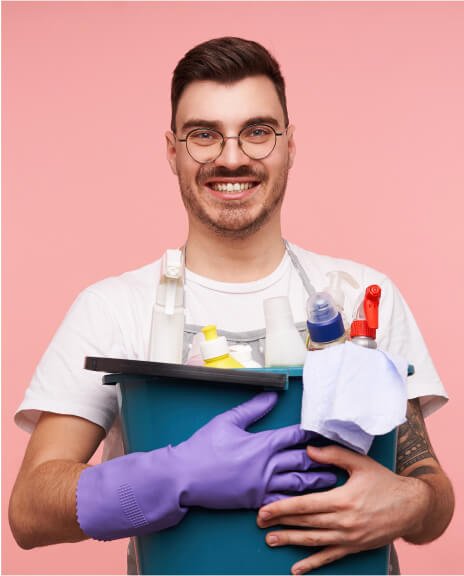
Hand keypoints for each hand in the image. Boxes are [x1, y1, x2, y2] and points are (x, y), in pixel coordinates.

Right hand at [77, 393, 336, 540]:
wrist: (186, 477)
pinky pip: (285, 501)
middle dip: (324, 458)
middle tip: (343, 456)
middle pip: (304, 461)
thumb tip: (272, 395)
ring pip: (300, 483)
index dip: (314, 433)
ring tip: (336, 478)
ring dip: (319, 480)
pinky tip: (312, 501)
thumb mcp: (227, 421)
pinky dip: (301, 501)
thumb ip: (252, 408)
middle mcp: (268, 465)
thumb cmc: (204, 447)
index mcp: (262, 443)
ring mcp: (264, 485)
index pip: (295, 437)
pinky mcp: (257, 500)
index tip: (329, 430)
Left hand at [257, 444, 431, 573]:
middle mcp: (343, 521)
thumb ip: (332, 454)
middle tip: (259, 523)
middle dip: (280, 523)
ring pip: (314, 541)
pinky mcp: (355, 547)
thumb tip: (308, 450)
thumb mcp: (359, 463)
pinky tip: (297, 568)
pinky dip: (312, 564)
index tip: (264, 510)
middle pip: (305, 523)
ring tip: (271, 541)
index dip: (282, 508)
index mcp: (342, 499)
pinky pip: (330, 557)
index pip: (305, 505)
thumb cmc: (384, 481)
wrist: (412, 506)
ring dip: (290, 541)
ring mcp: (349, 537)